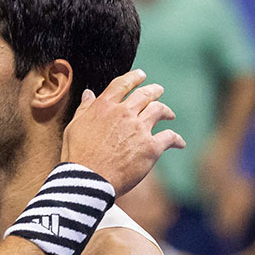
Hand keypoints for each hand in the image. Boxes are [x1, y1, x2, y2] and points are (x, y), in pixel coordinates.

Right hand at [61, 69, 184, 195]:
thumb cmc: (78, 155)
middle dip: (154, 90)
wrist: (88, 179)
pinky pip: (169, 137)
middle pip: (145, 94)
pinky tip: (179, 143)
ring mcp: (139, 129)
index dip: (134, 77)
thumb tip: (88, 93)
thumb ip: (84, 108)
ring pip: (159, 110)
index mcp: (105, 106)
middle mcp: (124, 113)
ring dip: (166, 110)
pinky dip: (176, 139)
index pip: (122, 84)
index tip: (141, 75)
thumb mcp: (74, 127)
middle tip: (158, 90)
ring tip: (169, 114)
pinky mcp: (151, 147)